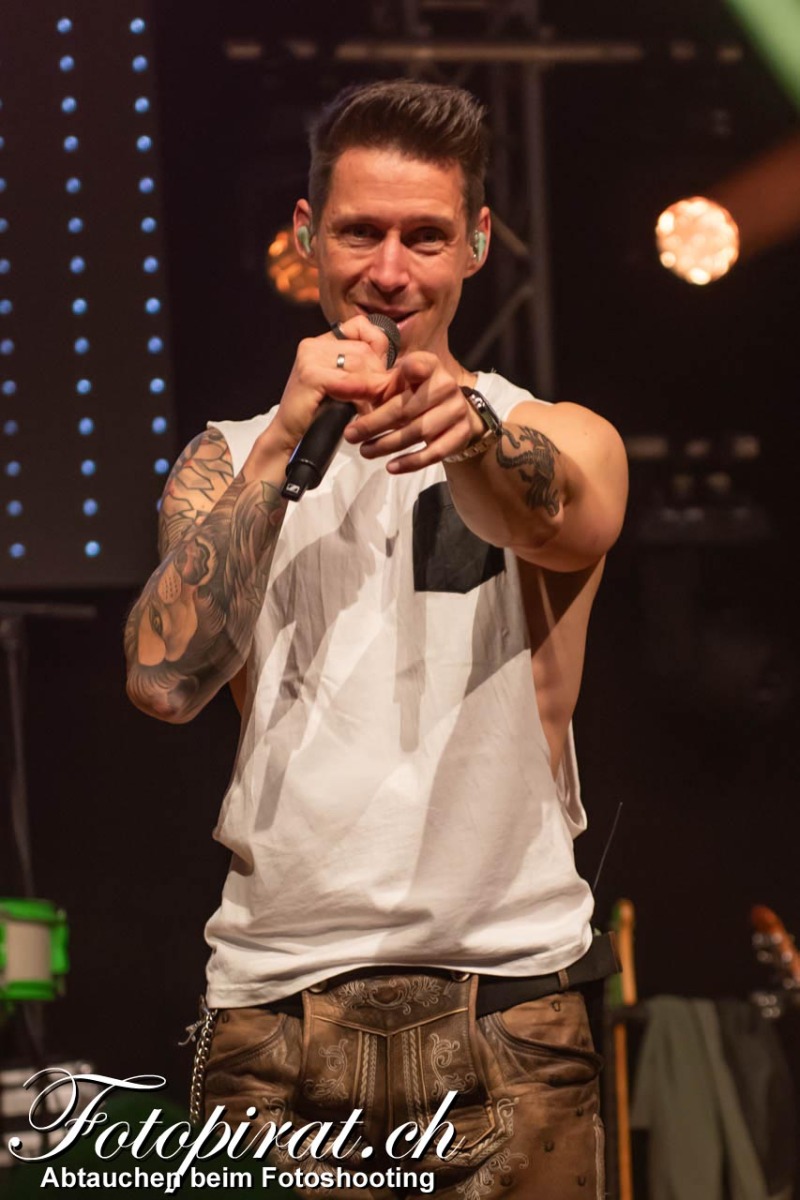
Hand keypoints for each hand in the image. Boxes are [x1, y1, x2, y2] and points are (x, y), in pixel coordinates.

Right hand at [271, 316, 395, 450]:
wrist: (290, 438)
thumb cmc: (319, 416)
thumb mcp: (345, 387)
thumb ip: (363, 371)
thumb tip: (395, 369)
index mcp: (321, 342)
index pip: (360, 327)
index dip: (377, 348)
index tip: (378, 373)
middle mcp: (313, 344)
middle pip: (364, 349)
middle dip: (378, 375)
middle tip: (379, 397)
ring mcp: (310, 357)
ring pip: (360, 363)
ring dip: (371, 388)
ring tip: (370, 405)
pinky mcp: (310, 374)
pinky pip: (348, 380)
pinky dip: (359, 394)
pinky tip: (360, 407)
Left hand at [343, 352, 484, 471]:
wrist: (451, 415)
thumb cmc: (414, 397)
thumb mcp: (394, 386)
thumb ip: (369, 387)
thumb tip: (336, 386)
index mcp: (429, 365)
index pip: (418, 366)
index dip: (408, 370)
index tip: (396, 377)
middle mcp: (446, 385)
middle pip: (406, 408)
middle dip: (375, 424)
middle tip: (350, 436)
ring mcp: (457, 410)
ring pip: (418, 432)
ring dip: (387, 445)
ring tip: (365, 451)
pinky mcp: (461, 434)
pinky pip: (434, 453)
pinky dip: (411, 462)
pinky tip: (391, 467)